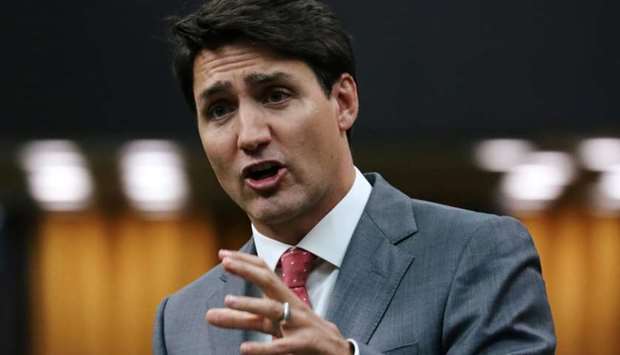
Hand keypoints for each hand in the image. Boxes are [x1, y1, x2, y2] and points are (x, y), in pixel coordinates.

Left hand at [206, 250, 352, 354]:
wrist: (336, 350)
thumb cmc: (299, 332)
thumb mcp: (269, 324)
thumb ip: (240, 319)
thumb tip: (208, 315)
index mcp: (283, 297)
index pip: (264, 272)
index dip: (245, 262)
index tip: (222, 254)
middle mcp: (290, 305)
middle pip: (269, 281)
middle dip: (248, 270)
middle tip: (225, 262)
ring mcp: (298, 324)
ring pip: (274, 309)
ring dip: (252, 304)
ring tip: (228, 300)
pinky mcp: (303, 344)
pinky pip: (282, 345)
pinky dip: (263, 348)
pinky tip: (244, 349)